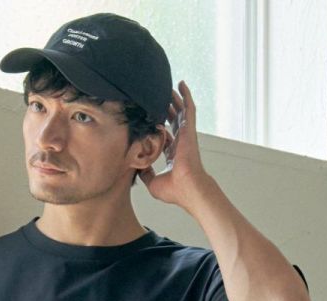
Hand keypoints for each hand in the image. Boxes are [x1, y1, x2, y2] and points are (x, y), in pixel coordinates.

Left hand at [136, 80, 209, 208]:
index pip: (166, 138)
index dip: (159, 129)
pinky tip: (182, 84)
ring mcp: (185, 135)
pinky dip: (186, 96)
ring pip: (180, 112)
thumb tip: (137, 169)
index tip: (152, 121)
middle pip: (173, 122)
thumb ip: (145, 174)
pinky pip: (188, 108)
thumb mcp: (153, 183)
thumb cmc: (174, 190)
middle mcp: (180, 143)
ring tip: (169, 87)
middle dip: (167, 110)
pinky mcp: (189, 130)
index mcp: (173, 155)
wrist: (188, 188)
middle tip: (160, 99)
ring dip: (175, 100)